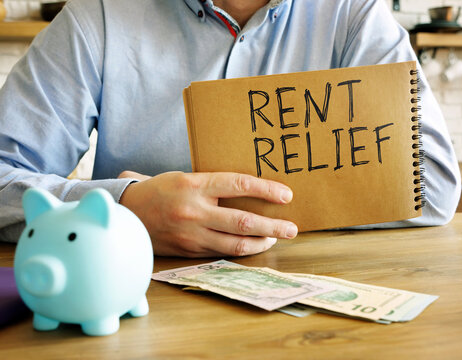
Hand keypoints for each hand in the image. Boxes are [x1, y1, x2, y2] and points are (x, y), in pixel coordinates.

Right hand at [118, 171, 297, 257]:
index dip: (266, 190)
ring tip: (276, 239)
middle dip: (273, 226)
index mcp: (194, 184)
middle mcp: (194, 210)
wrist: (128, 211)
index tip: (286, 195)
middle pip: (243, 221)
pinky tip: (253, 246)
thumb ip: (214, 184)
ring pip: (235, 243)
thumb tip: (249, 187)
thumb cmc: (160, 190)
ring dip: (261, 242)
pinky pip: (222, 252)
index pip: (239, 185)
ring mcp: (192, 233)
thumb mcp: (185, 177)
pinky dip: (241, 250)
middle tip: (292, 228)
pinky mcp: (189, 250)